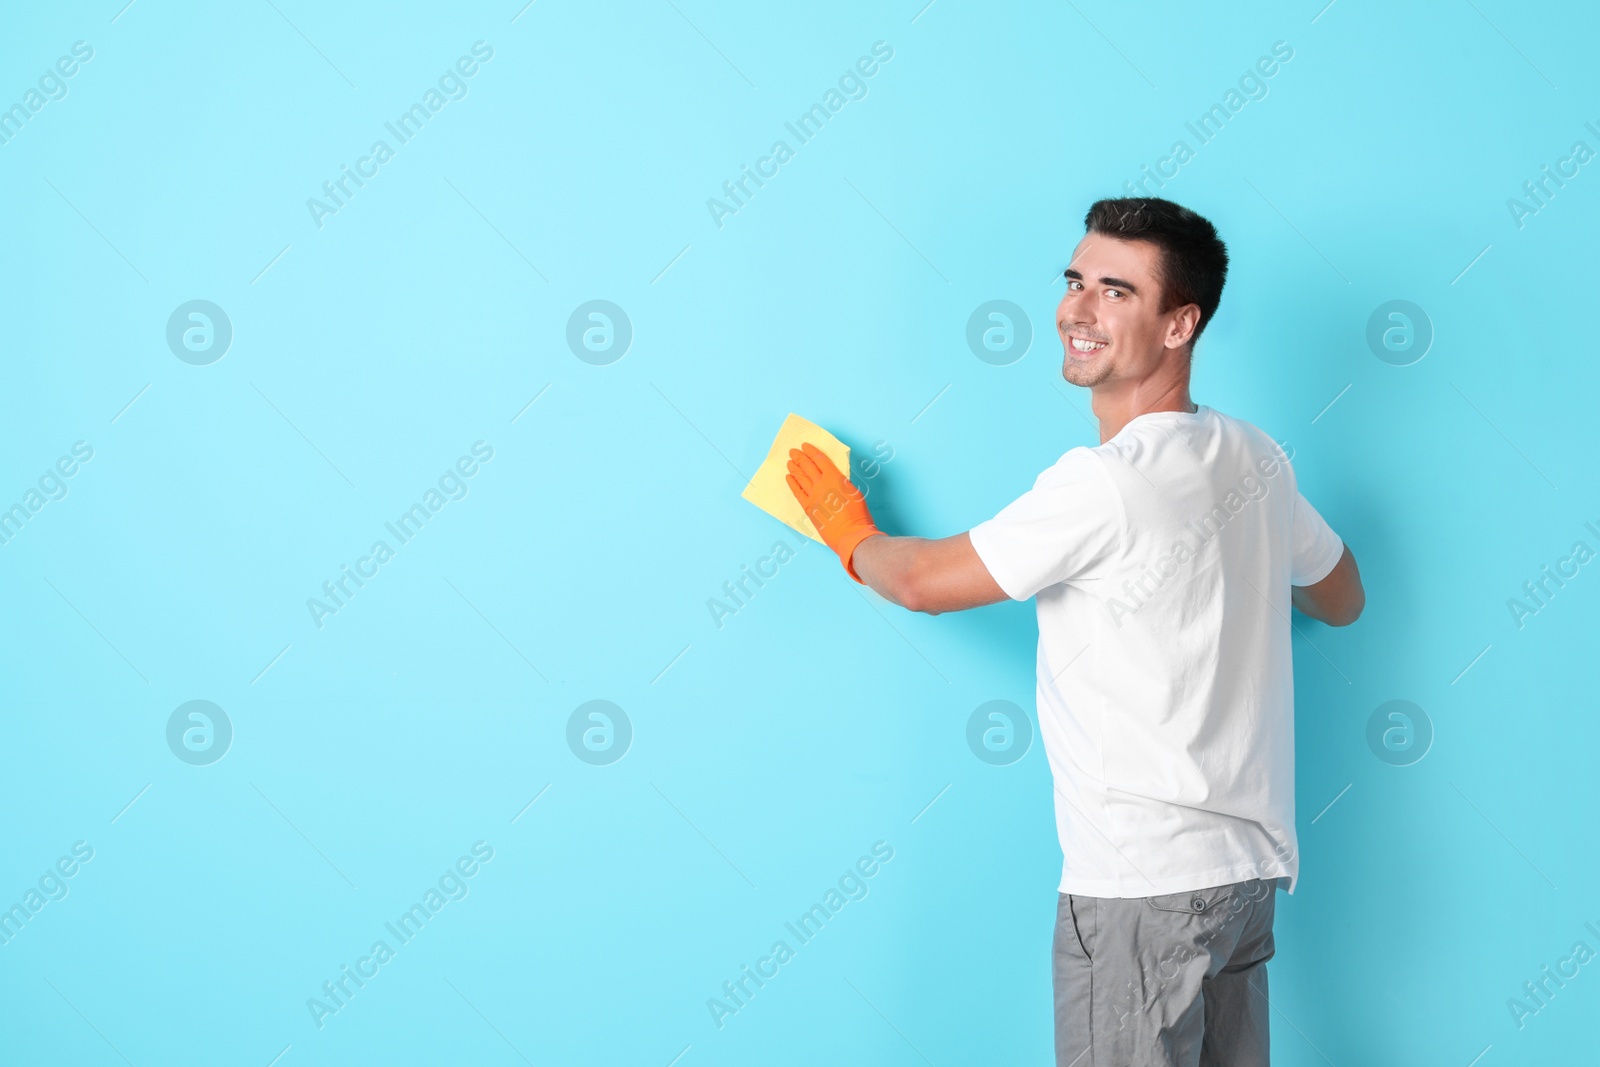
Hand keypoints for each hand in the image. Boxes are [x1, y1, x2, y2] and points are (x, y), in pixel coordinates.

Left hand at [785, 442, 883, 582]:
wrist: (851, 533)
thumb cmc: (858, 515)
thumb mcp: (853, 491)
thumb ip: (841, 483)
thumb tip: (833, 480)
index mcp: (835, 477)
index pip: (820, 459)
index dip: (811, 451)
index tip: (805, 446)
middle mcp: (822, 484)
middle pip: (807, 466)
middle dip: (799, 457)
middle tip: (793, 451)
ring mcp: (813, 496)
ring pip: (801, 478)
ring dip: (794, 468)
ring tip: (790, 462)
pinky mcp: (809, 508)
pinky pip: (797, 492)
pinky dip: (793, 484)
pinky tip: (789, 478)